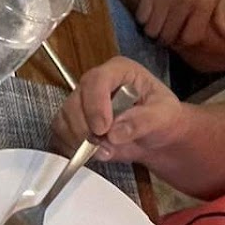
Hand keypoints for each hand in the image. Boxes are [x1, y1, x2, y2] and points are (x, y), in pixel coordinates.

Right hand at [51, 58, 184, 165]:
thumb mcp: (163, 116)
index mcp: (118, 71)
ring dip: (80, 140)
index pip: (97, 80)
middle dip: (86, 128)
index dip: (95, 105)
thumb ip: (142, 121)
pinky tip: (92, 153)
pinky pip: (61, 134)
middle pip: (75, 101)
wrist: (155, 135)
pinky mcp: (73, 122)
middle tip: (105, 147)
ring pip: (65, 119)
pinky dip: (72, 147)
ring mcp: (81, 102)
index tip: (103, 129)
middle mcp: (96, 83)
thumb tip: (114, 133)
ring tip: (105, 152)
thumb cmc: (162, 118)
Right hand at [136, 0, 224, 48]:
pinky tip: (151, 15)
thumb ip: (224, 12)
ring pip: (153, 30)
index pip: (191, 37)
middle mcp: (183, 2)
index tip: (185, 35)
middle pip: (169, 36)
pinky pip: (142, 18)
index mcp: (204, 3)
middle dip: (169, 39)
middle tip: (170, 33)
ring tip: (159, 26)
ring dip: (155, 32)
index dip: (187, 40)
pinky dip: (145, 20)